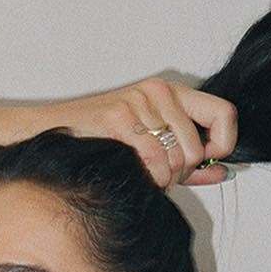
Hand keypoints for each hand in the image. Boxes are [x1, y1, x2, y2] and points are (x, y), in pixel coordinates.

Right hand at [43, 76, 237, 187]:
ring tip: (145, 178)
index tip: (209, 161)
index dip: (223, 143)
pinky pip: (154, 159)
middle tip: (161, 179)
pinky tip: (136, 177)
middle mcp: (158, 91)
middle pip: (197, 147)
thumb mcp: (151, 148)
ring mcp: (138, 102)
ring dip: (163, 180)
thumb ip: (189, 161)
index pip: (223, 112)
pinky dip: (150, 178)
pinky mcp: (119, 117)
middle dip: (182, 174)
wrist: (47, 135)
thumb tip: (223, 173)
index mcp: (170, 92)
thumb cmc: (96, 143)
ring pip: (178, 156)